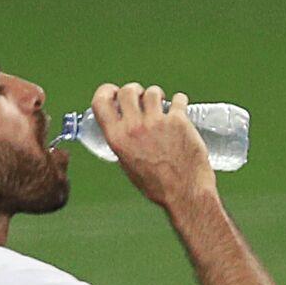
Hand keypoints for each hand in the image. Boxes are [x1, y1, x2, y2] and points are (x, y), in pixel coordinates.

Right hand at [90, 82, 214, 208]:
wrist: (184, 194)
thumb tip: (125, 129)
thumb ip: (124, 144)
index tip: (114, 91)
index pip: (100, 102)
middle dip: (135, 90)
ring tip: (163, 104)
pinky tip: (180, 106)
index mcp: (117, 139)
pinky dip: (180, 100)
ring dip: (157, 95)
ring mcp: (157, 123)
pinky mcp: (178, 121)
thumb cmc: (157, 186)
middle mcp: (134, 128)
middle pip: (128, 91)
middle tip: (142, 97)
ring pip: (153, 92)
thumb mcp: (129, 165)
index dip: (106, 91)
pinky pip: (178, 99)